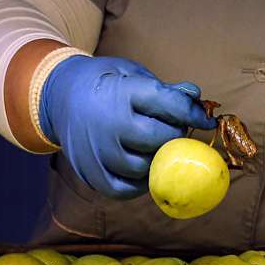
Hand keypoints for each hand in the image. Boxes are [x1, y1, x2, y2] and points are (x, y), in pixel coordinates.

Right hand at [40, 56, 217, 199]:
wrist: (59, 96)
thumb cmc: (105, 84)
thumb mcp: (132, 74)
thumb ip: (165, 90)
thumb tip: (197, 99)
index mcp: (121, 91)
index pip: (169, 106)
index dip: (192, 115)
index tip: (205, 121)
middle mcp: (107, 123)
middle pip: (158, 140)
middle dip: (174, 137)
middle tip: (173, 132)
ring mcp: (96, 151)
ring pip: (143, 168)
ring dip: (157, 161)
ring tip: (155, 147)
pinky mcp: (90, 173)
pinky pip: (124, 190)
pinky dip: (140, 184)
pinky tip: (144, 169)